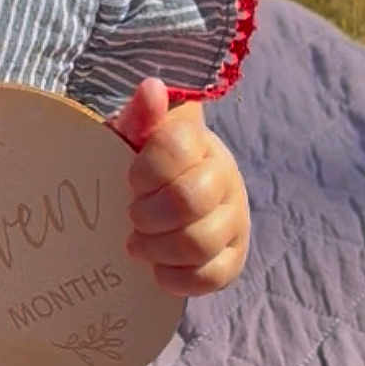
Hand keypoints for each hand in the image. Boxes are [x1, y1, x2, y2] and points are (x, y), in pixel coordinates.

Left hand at [110, 78, 249, 296]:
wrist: (164, 197)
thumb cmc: (141, 163)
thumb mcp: (133, 137)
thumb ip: (141, 115)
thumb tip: (153, 87)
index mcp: (198, 141)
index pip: (175, 148)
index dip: (144, 171)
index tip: (130, 180)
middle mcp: (224, 177)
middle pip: (188, 200)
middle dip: (148, 214)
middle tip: (131, 215)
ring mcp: (233, 219)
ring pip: (199, 242)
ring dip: (157, 248)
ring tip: (136, 244)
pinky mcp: (234, 258)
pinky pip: (212, 277)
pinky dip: (176, 278)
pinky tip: (157, 268)